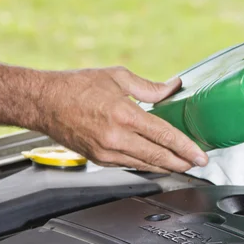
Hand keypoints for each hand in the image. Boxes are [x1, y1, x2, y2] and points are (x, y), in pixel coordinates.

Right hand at [38, 67, 207, 172]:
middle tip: (198, 163)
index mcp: (124, 115)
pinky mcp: (99, 159)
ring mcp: (106, 152)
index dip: (186, 147)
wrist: (43, 102)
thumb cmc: (76, 86)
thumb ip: (150, 87)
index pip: (164, 136)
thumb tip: (173, 87)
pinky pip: (130, 165)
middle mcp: (116, 138)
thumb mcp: (117, 77)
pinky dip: (147, 165)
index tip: (201, 155)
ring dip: (166, 167)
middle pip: (158, 157)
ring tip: (183, 164)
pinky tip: (157, 162)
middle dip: (182, 162)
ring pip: (145, 165)